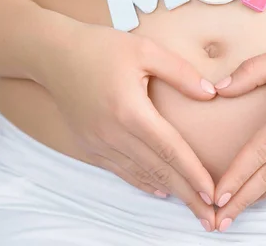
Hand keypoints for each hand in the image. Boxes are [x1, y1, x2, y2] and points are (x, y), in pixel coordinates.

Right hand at [36, 21, 218, 230]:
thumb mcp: (146, 49)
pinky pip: (120, 171)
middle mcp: (113, 133)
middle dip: (187, 195)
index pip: (170, 150)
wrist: (52, 54)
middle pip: (158, 171)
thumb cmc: (102, 47)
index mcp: (130, 110)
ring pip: (140, 175)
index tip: (213, 193)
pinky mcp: (88, 146)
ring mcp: (98, 143)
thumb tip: (211, 94)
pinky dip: (143, 182)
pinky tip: (161, 190)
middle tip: (210, 218)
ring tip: (192, 207)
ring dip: (169, 192)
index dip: (194, 174)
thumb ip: (181, 73)